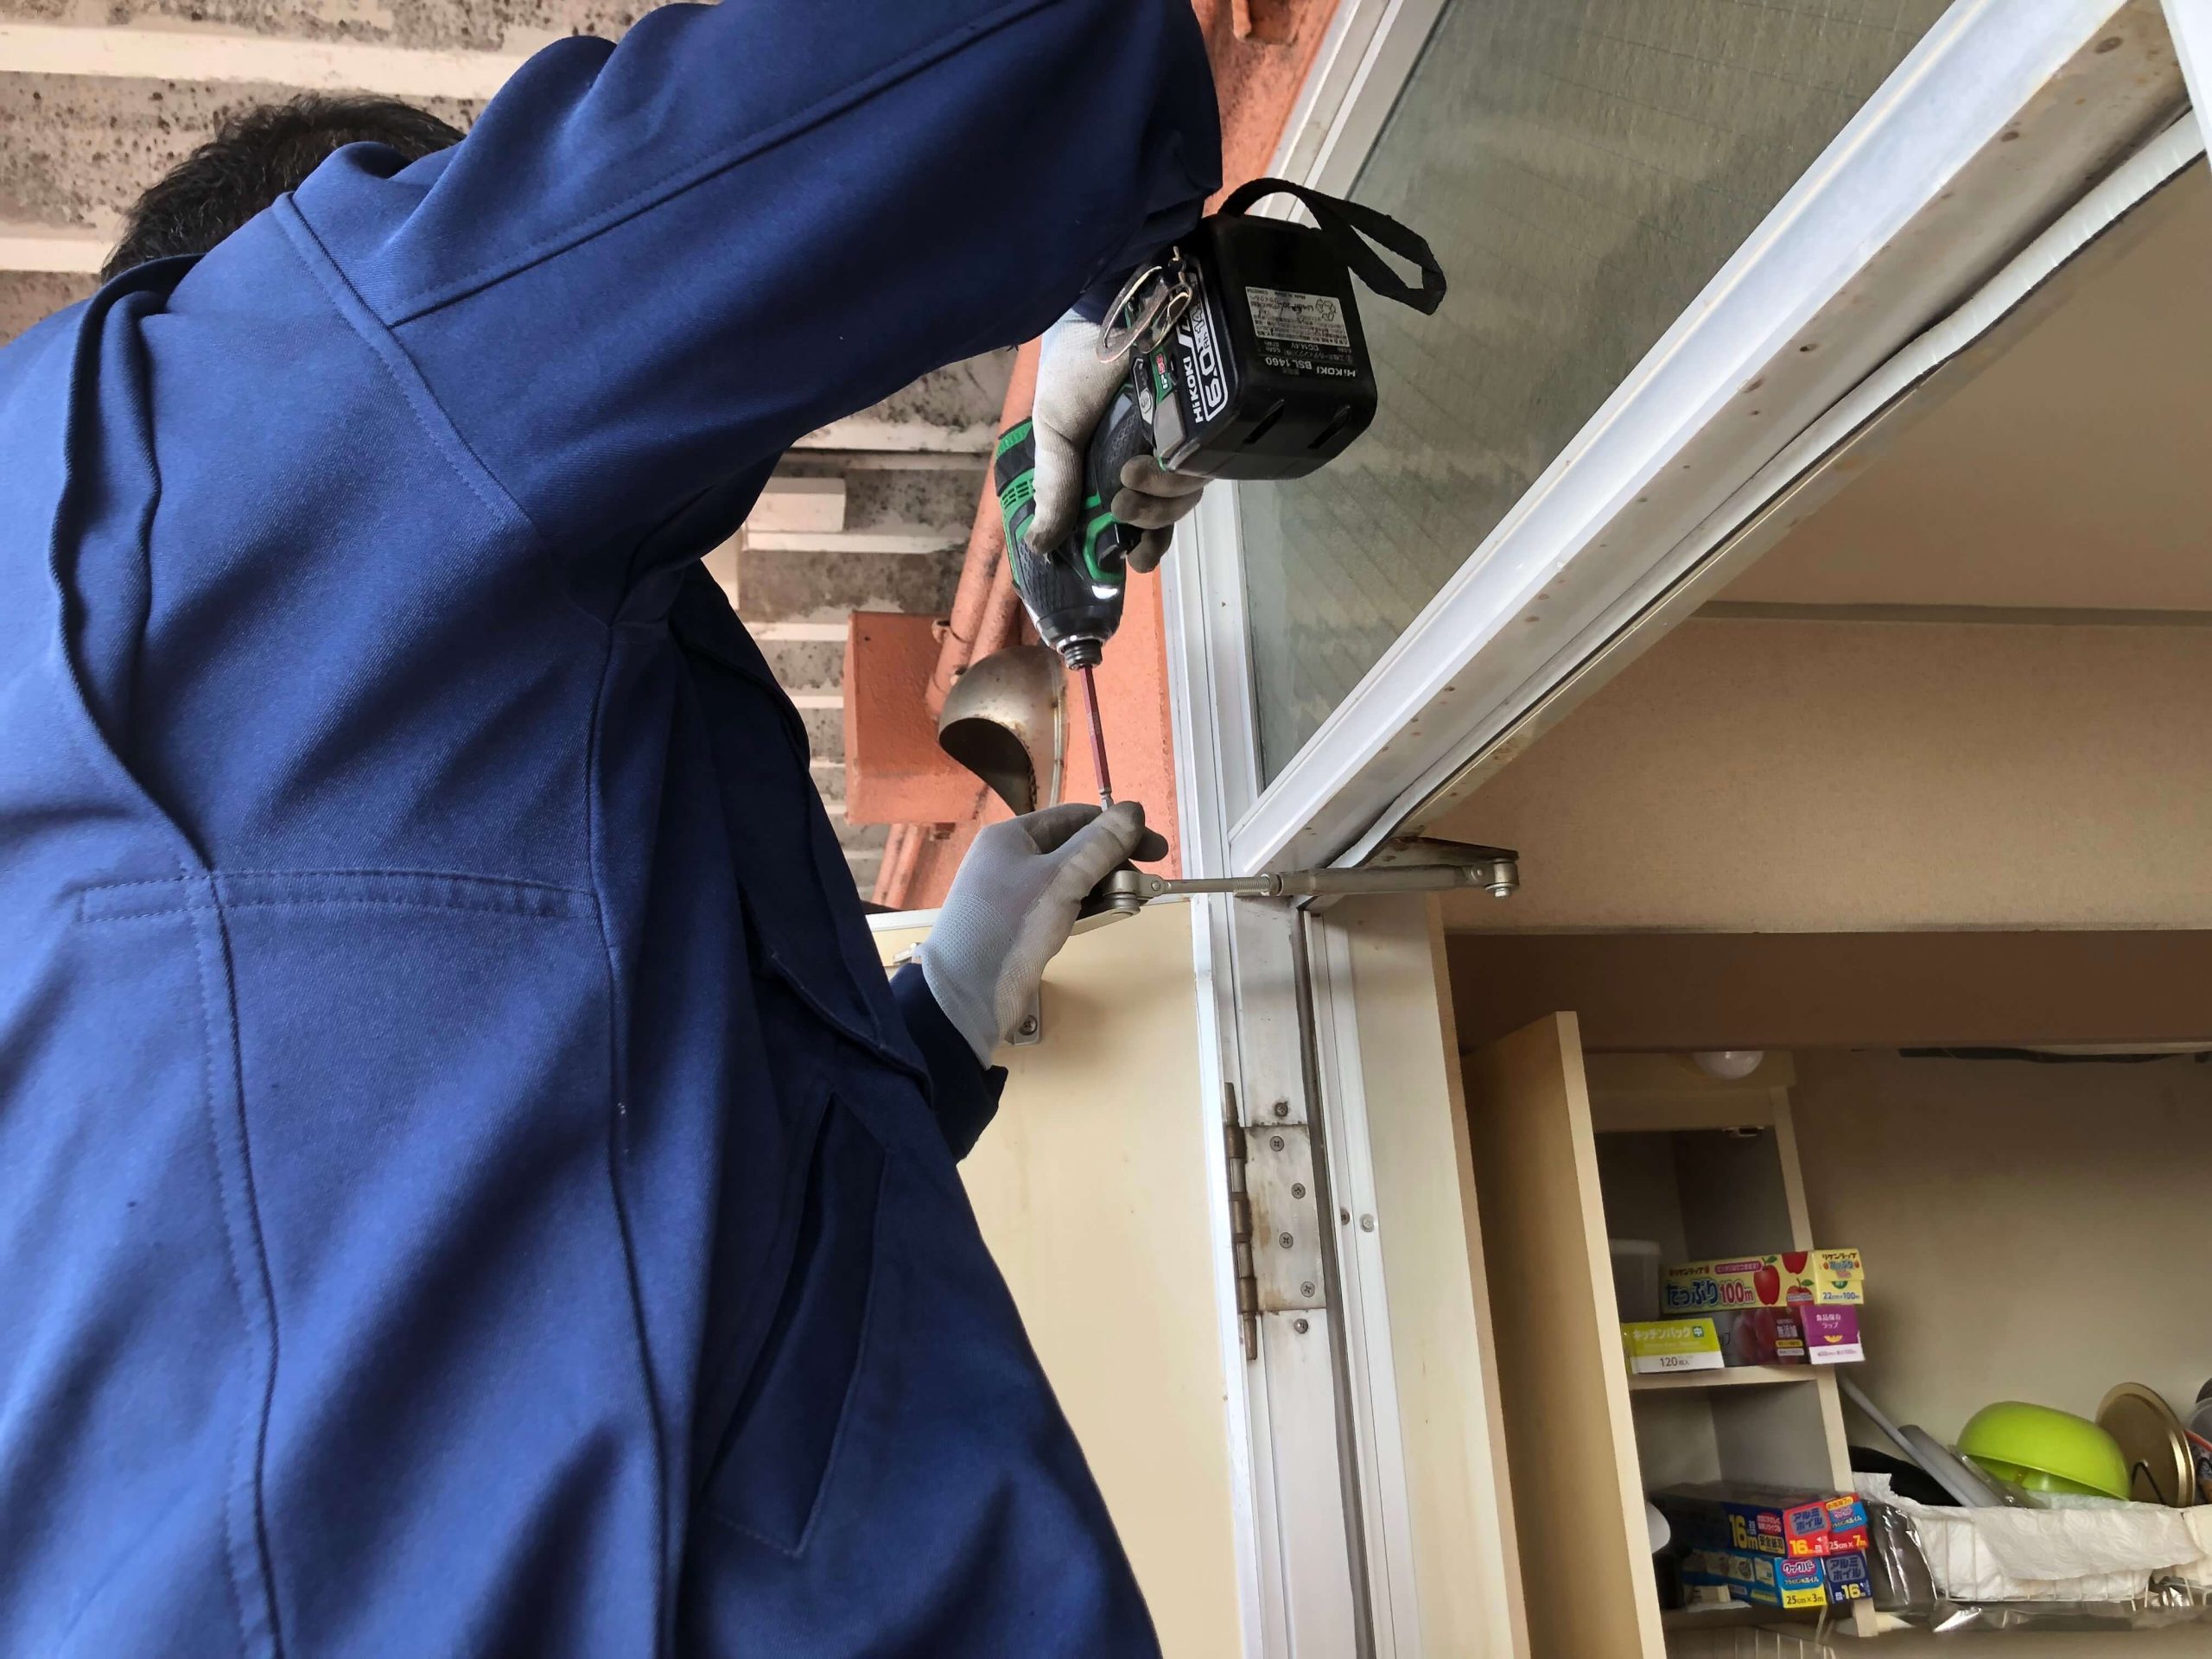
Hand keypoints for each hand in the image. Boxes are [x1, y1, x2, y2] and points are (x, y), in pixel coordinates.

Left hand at [920, 802, 1168, 1062]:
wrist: (965, 995)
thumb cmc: (1010, 926)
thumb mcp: (1061, 880)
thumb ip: (1099, 845)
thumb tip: (1134, 810)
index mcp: (1012, 837)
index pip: (1075, 817)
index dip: (1117, 828)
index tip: (1155, 850)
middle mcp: (1010, 858)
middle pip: (1074, 847)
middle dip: (1112, 862)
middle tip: (1145, 885)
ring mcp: (1013, 893)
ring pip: (1069, 879)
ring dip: (1101, 887)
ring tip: (1129, 904)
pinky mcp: (1019, 924)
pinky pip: (1060, 904)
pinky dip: (1084, 908)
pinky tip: (1101, 918)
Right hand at [1028, 311, 1206, 573]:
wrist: (1103, 312)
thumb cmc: (1072, 370)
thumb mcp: (1053, 433)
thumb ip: (1054, 490)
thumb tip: (1040, 547)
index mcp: (1115, 469)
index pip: (1142, 522)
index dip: (1146, 546)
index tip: (1138, 563)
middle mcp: (1154, 457)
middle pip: (1169, 513)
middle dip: (1148, 522)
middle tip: (1121, 506)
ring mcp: (1181, 436)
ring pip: (1188, 491)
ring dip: (1161, 495)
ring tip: (1130, 473)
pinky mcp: (1204, 416)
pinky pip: (1206, 459)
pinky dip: (1182, 467)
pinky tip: (1155, 453)